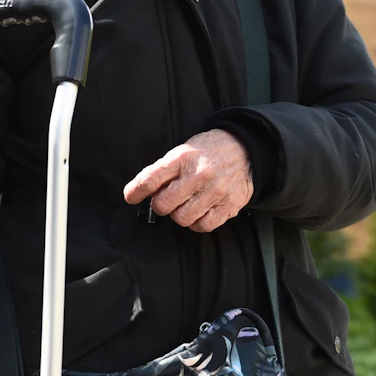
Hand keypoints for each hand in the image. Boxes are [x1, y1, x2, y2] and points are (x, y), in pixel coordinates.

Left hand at [123, 130, 252, 232]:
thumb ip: (163, 171)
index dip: (135, 191)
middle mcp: (199, 174)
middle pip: (163, 204)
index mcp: (183, 158)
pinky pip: (203, 226)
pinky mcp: (229, 205)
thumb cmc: (208, 152)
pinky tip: (198, 211)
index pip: (151, 179)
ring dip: (179, 214)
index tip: (130, 197)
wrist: (245, 149)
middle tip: (167, 199)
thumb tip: (140, 191)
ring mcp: (215, 191)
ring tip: (185, 203)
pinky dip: (196, 222)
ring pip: (182, 218)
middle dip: (160, 205)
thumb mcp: (183, 151)